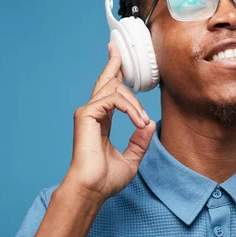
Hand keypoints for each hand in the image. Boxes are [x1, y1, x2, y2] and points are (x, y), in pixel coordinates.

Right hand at [62, 43, 155, 202]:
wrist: (92, 189)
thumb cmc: (106, 179)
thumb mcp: (132, 158)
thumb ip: (140, 140)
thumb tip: (148, 123)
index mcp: (101, 121)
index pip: (110, 92)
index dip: (115, 74)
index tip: (117, 58)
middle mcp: (93, 113)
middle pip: (105, 80)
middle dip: (114, 62)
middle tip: (116, 47)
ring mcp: (88, 112)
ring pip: (115, 89)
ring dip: (135, 103)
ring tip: (142, 121)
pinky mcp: (86, 114)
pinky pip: (113, 99)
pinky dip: (129, 107)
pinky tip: (138, 120)